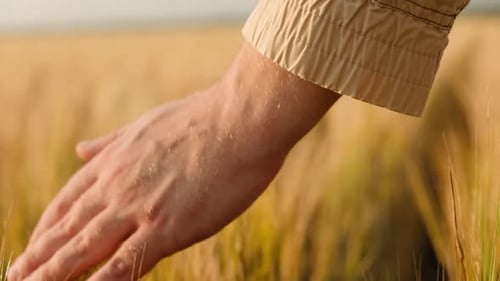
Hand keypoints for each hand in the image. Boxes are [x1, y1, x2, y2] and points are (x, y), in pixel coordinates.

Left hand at [8, 43, 338, 280]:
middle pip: (68, 228)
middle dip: (39, 256)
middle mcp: (118, 184)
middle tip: (16, 276)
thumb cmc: (205, 119)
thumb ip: (112, 141)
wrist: (241, 120)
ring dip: (54, 272)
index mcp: (116, 161)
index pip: (68, 201)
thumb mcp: (147, 124)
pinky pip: (125, 262)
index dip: (46, 227)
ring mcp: (140, 206)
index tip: (33, 246)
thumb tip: (80, 148)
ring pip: (85, 247)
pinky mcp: (168, 226)